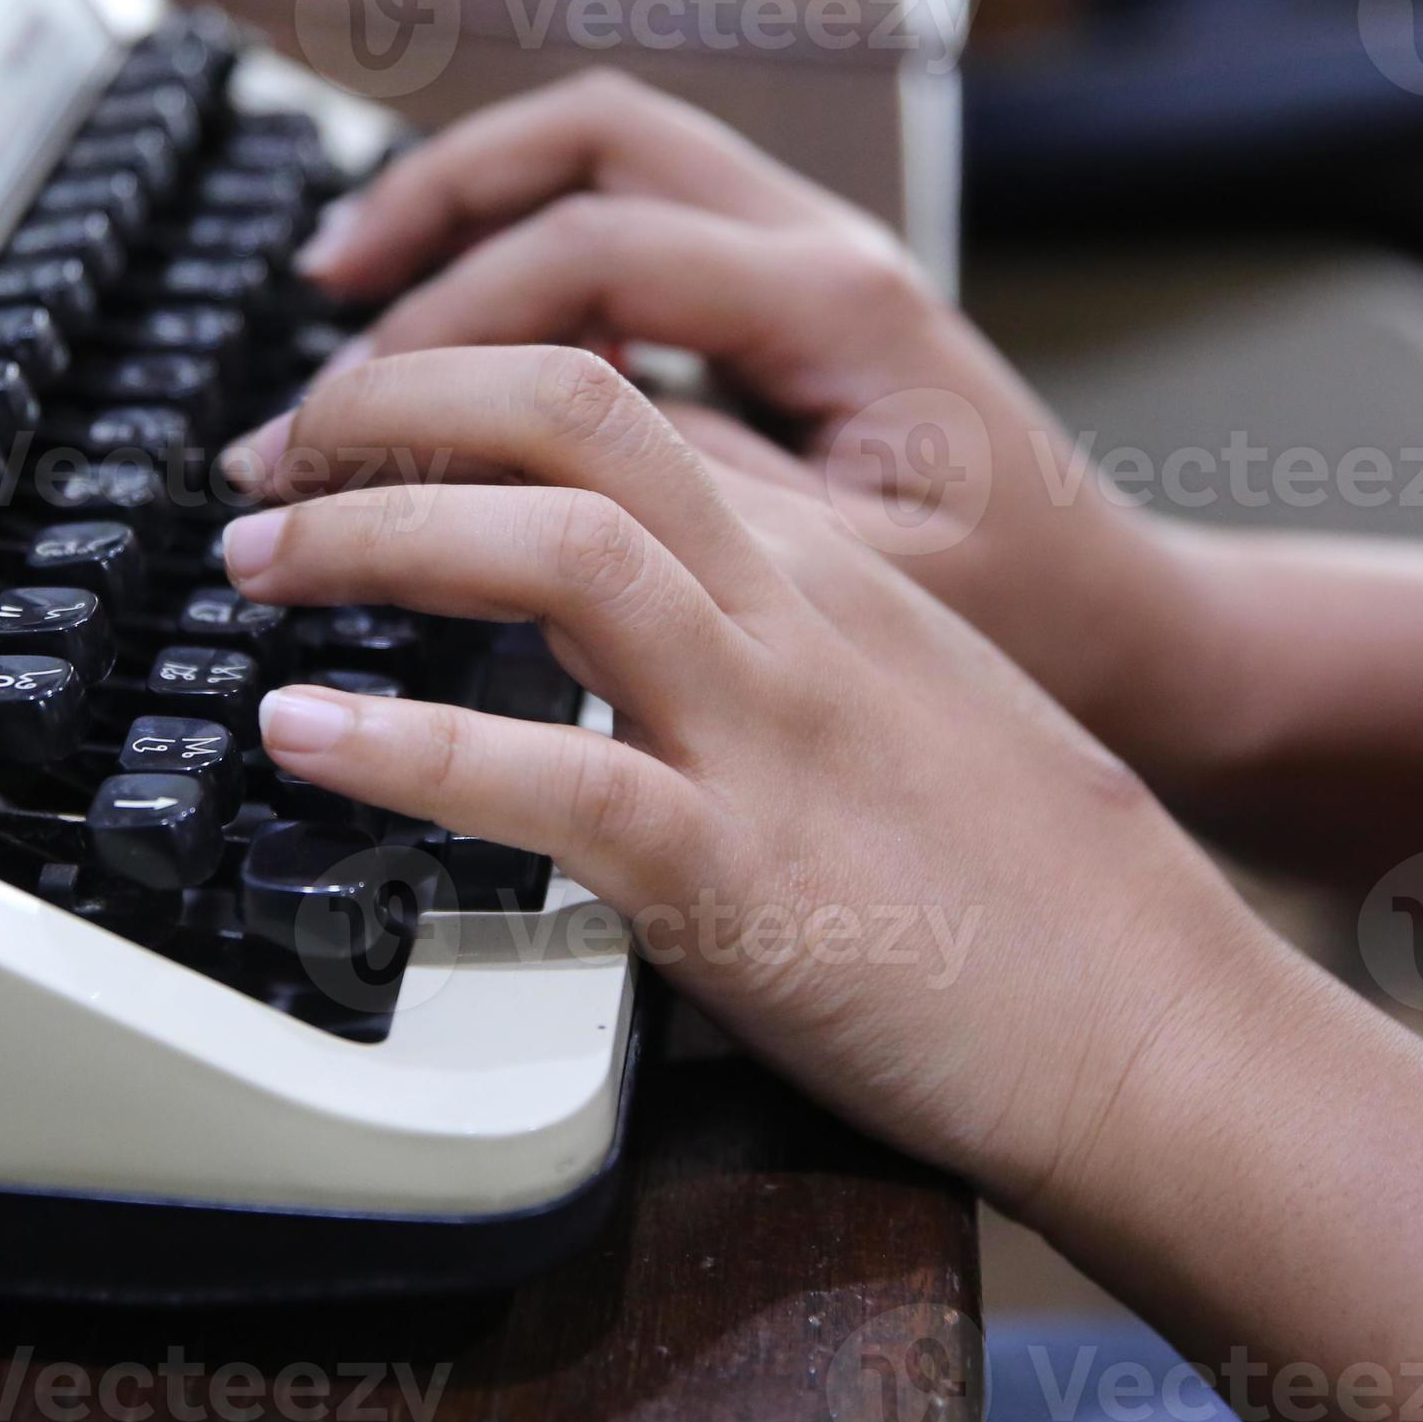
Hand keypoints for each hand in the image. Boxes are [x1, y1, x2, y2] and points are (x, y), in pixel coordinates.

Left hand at [216, 344, 1296, 1209]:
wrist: (1164, 1034)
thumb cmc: (1042, 897)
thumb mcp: (904, 706)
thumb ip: (771, 636)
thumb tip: (611, 627)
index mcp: (829, 570)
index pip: (623, 399)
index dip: (465, 387)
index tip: (366, 423)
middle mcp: (793, 616)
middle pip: (573, 409)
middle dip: (395, 403)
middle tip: (275, 455)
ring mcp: (768, 734)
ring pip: (555, 546)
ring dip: (376, 530)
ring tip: (258, 557)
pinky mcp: (743, 875)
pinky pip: (550, 781)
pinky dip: (405, 748)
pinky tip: (302, 739)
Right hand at [294, 69, 1202, 775]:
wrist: (1134, 630)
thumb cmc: (1023, 618)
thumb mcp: (845, 586)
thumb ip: (683, 509)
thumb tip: (508, 477)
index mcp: (838, 302)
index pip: (588, 255)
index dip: (441, 331)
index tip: (344, 424)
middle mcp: (822, 247)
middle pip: (585, 142)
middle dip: (429, 213)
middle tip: (318, 313)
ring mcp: (807, 259)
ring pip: (604, 154)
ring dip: (467, 204)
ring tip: (348, 285)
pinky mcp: (788, 303)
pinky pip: (632, 223)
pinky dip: (526, 247)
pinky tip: (460, 329)